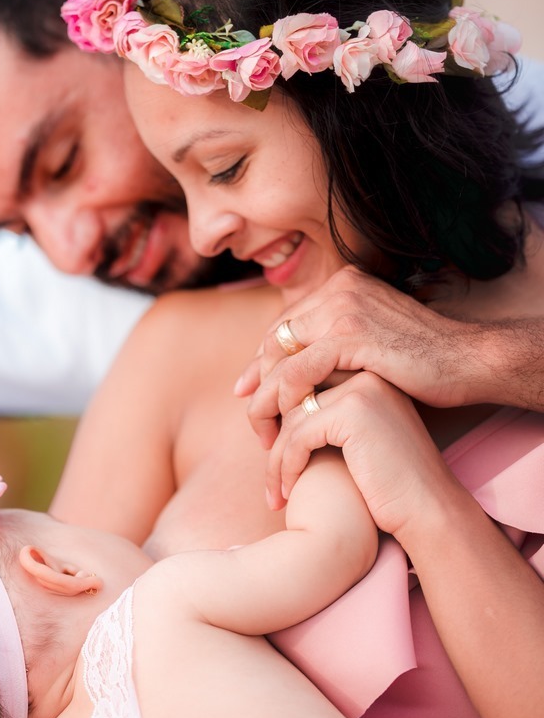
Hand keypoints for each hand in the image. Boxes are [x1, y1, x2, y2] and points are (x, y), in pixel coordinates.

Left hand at [235, 267, 477, 449]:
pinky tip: (286, 427)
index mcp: (345, 285)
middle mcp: (340, 289)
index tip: (248, 389)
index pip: (287, 323)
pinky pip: (298, 372)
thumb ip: (340, 342)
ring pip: (279, 357)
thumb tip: (303, 362)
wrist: (469, 362)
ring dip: (266, 399)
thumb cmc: (427, 362)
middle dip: (256, 378)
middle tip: (248, 411)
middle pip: (276, 338)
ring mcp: (344, 309)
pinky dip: (285, 402)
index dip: (262, 359)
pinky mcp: (350, 336)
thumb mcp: (375, 342)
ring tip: (266, 433)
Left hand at [264, 372, 461, 541]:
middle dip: (267, 429)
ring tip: (275, 491)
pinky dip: (287, 467)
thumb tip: (266, 402)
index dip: (275, 409)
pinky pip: (298, 435)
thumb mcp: (352, 438)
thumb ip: (321, 412)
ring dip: (275, 458)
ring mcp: (362, 388)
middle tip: (266, 468)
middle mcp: (365, 372)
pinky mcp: (354, 412)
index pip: (302, 378)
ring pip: (289, 416)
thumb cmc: (388, 482)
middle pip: (291, 392)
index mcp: (366, 372)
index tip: (266, 443)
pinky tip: (289, 491)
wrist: (429, 511)